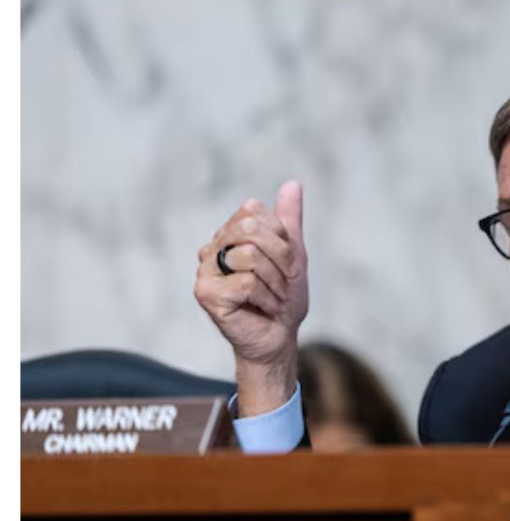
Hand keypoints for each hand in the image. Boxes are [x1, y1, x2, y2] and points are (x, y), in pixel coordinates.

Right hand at [194, 181, 308, 415]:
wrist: (279, 337)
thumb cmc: (284, 296)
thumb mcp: (294, 254)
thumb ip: (289, 220)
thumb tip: (293, 184)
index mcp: (229, 234)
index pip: (254, 211)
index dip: (280, 236)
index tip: (286, 262)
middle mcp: (212, 248)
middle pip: (250, 229)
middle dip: (281, 257)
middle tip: (284, 280)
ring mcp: (204, 271)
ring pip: (250, 256)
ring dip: (275, 282)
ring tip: (273, 297)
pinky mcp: (205, 294)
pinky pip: (246, 282)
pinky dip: (267, 297)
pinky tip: (264, 308)